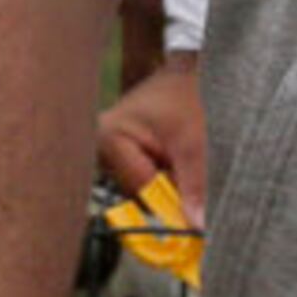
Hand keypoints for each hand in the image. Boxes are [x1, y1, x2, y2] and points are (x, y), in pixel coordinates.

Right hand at [97, 58, 207, 214]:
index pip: (141, 187)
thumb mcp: (194, 141)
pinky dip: (161, 173)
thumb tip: (197, 226)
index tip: (194, 215)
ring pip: (142, 186)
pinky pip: (142, 175)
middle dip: (167, 187)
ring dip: (166, 180)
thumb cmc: (183, 95)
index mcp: (110, 138)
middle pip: (138, 191)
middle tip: (189, 169)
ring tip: (180, 154)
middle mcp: (100, 145)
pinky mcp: (119, 151)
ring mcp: (107, 148)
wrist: (181, 70)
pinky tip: (170, 155)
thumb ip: (194, 184)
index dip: (170, 200)